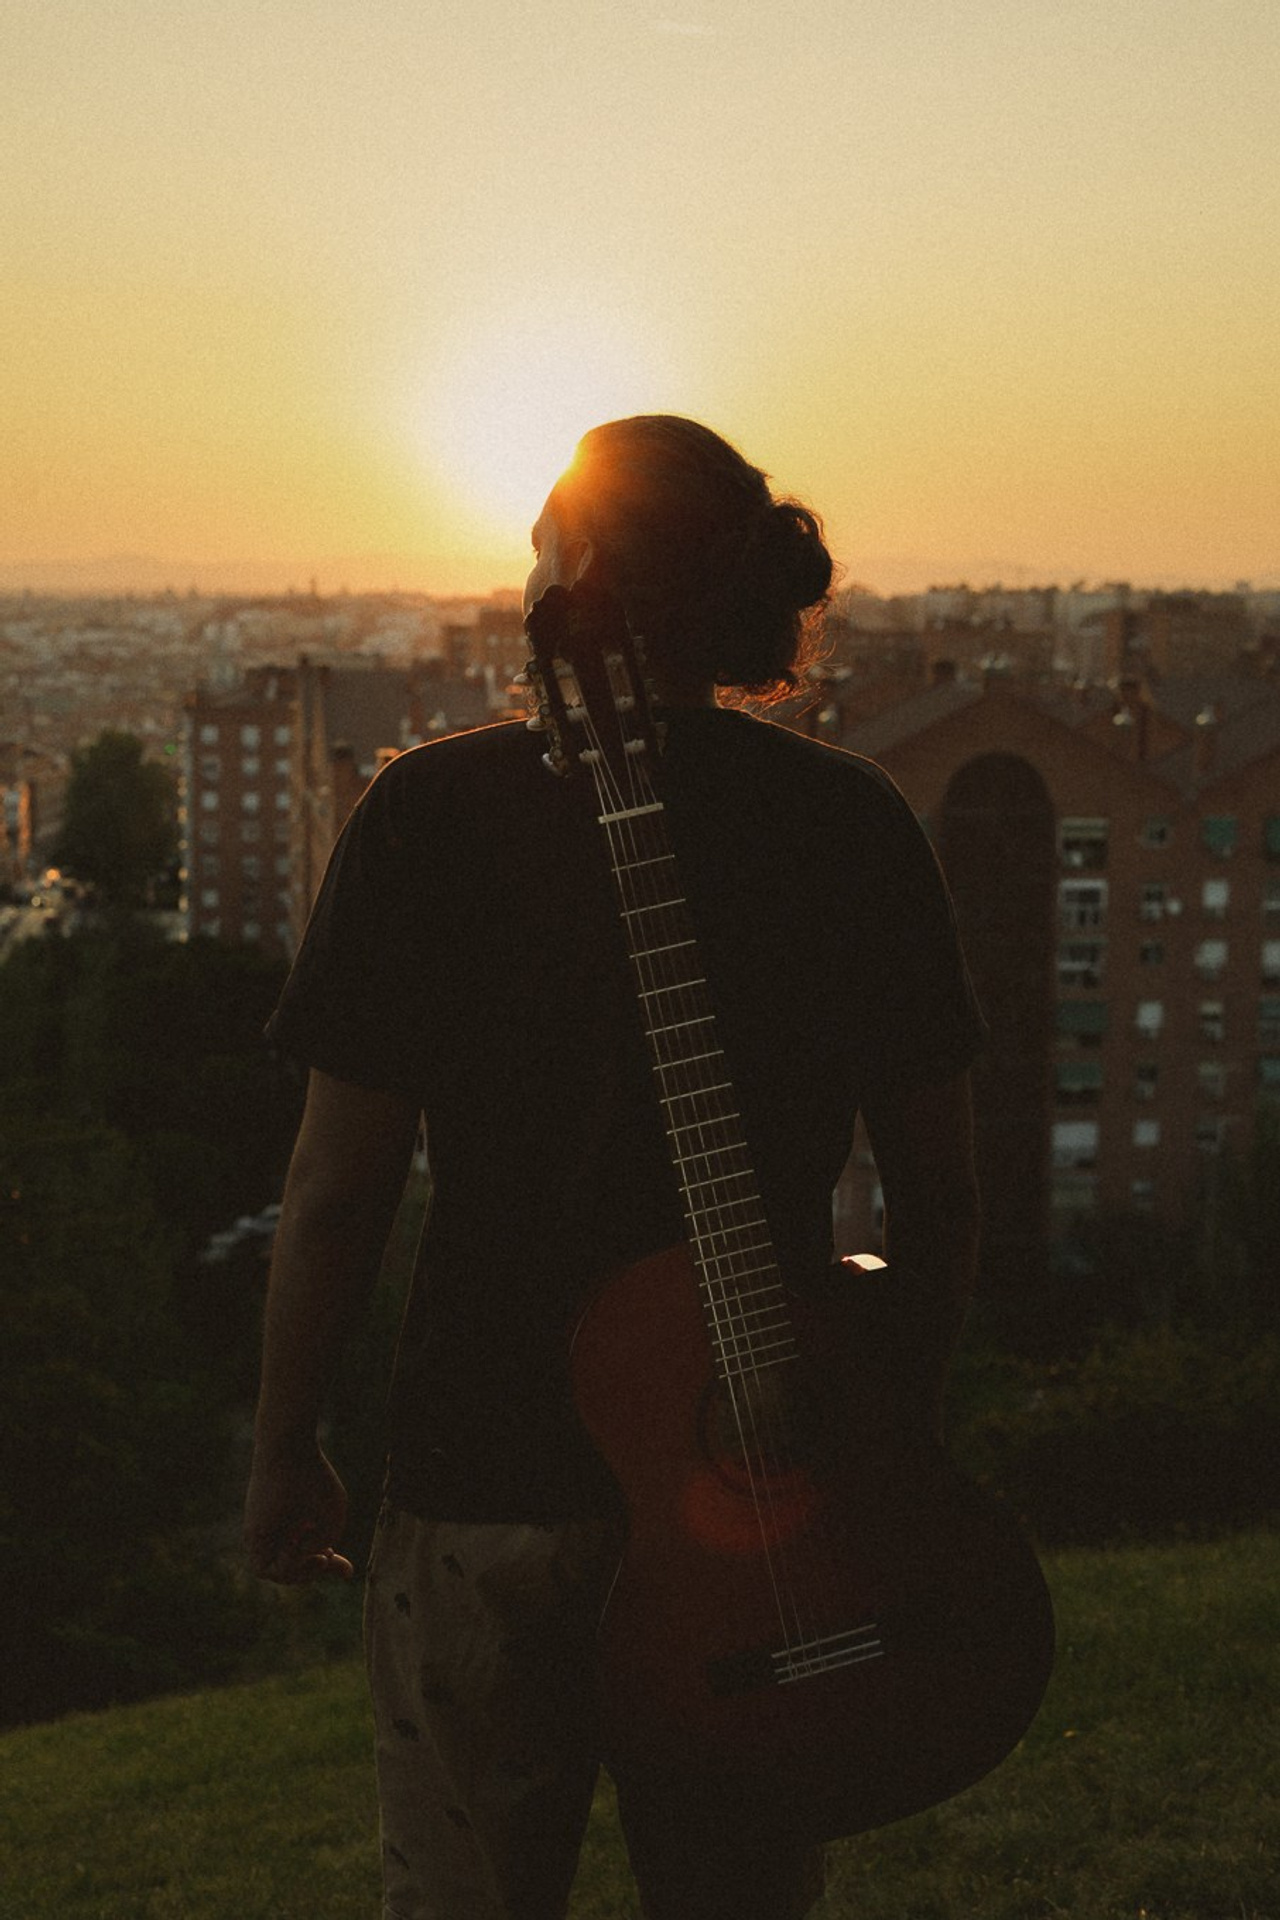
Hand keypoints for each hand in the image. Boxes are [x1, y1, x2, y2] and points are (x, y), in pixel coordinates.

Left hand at [243, 1442, 354, 1584]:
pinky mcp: (252, 1537)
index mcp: (301, 1524)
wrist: (289, 1455)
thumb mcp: (331, 1517)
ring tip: (312, 1547)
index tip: (348, 1572)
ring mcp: (267, 1536)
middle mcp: (282, 1532)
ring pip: (280, 1573)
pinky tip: (294, 1543)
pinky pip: (264, 1569)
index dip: (331, 1567)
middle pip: (296, 1568)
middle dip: (316, 1571)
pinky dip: (284, 1565)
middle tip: (330, 1558)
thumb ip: (323, 1543)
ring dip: (300, 1570)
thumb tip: (309, 1558)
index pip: (312, 1555)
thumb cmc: (313, 1479)